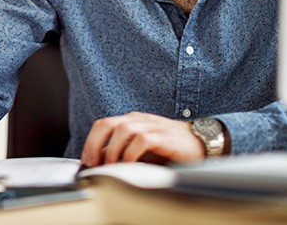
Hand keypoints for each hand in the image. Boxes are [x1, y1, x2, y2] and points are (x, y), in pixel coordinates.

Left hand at [80, 111, 205, 166]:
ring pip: (122, 129)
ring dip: (113, 150)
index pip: (103, 125)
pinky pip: (141, 140)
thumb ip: (122, 150)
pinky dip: (131, 153)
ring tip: (112, 166)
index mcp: (131, 120)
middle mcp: (138, 120)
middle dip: (94, 144)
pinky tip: (130, 164)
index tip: (86, 161)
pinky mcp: (163, 136)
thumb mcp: (140, 148)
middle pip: (107, 124)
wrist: (200, 141)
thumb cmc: (169, 147)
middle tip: (93, 163)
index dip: (90, 142)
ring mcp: (151, 125)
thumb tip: (100, 160)